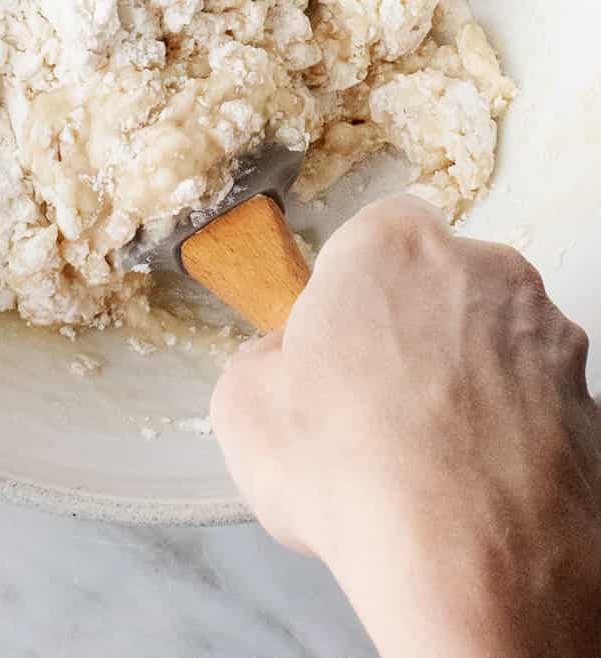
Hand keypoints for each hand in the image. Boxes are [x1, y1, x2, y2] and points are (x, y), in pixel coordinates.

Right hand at [211, 195, 600, 657]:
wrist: (474, 568)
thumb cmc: (350, 468)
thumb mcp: (242, 405)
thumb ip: (263, 360)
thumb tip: (284, 363)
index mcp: (394, 243)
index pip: (370, 238)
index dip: (348, 294)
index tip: (331, 346)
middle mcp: (484, 268)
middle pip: (438, 286)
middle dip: (412, 331)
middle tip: (374, 405)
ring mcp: (549, 336)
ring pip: (493, 344)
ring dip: (466, 382)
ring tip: (428, 460)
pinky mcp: (593, 406)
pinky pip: (536, 406)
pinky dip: (511, 434)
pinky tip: (476, 488)